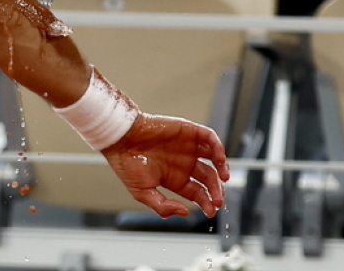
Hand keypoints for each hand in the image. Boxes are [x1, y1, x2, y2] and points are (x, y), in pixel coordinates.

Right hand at [101, 113, 229, 217]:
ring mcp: (187, 147)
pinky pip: (209, 138)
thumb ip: (163, 206)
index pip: (198, 192)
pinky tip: (218, 160)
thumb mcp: (142, 193)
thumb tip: (184, 212)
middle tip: (217, 200)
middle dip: (215, 191)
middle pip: (208, 179)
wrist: (120, 138)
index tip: (211, 211)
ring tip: (224, 179)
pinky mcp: (188, 131)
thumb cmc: (126, 163)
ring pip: (213, 159)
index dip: (206, 202)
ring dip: (222, 168)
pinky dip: (218, 148)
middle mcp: (184, 163)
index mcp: (174, 178)